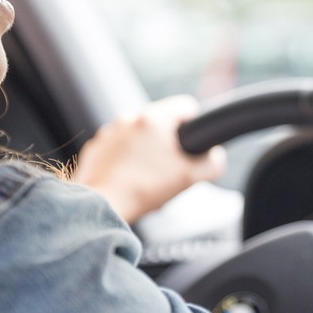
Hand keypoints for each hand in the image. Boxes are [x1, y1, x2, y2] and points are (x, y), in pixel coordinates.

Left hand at [71, 95, 226, 222]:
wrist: (104, 206)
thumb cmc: (145, 190)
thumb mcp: (192, 177)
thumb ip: (213, 163)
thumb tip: (216, 157)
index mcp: (154, 119)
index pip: (187, 106)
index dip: (196, 126)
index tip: (192, 147)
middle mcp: (129, 118)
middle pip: (162, 123)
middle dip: (169, 143)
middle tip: (171, 169)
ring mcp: (109, 132)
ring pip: (139, 135)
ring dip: (146, 150)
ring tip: (148, 178)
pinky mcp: (96, 148)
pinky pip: (118, 148)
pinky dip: (125, 160)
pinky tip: (129, 179)